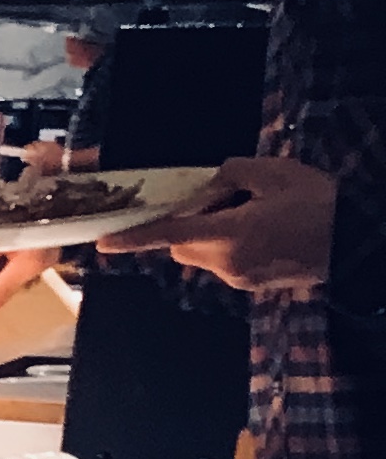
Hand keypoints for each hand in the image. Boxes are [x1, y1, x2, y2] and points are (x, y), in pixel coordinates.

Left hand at [98, 153, 333, 293]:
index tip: (104, 243)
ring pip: (204, 253)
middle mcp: (226, 265)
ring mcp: (239, 279)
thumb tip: (207, 188)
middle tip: (226, 198)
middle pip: (183, 244)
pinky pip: (225, 261)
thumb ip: (230, 176)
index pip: (169, 235)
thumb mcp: (274, 173)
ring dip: (213, 232)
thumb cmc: (317, 203)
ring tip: (256, 212)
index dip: (135, 238)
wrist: (354, 240)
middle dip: (189, 223)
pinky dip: (231, 243)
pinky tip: (265, 228)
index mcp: (229, 236)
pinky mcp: (251, 285)